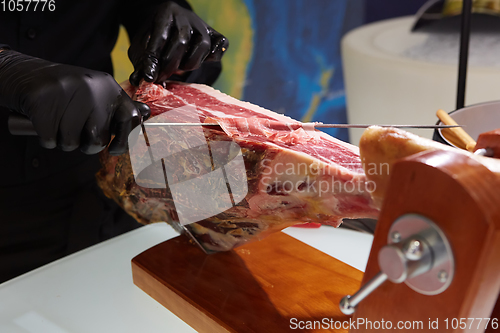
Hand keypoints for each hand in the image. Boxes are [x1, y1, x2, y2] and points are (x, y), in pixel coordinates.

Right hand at [0, 50, 150, 154]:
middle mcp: (93, 88)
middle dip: (85, 145)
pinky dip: (46, 138)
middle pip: (97, 140)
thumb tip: (147, 113)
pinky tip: (45, 122)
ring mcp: (68, 92)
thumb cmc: (69, 93)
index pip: (131, 118)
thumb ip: (119, 106)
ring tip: (59, 123)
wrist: (27, 74)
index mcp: (110, 88)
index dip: (125, 140)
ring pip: (71, 143)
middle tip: (76, 132)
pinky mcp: (44, 101)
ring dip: (63, 141)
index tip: (114, 149)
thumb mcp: (98, 93)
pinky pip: (50, 140)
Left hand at [128, 1, 227, 85]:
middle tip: (162, 77)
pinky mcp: (215, 34)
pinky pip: (221, 45)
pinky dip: (214, 55)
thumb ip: (142, 62)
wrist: (168, 24)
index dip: (154, 61)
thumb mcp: (141, 47)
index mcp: (165, 13)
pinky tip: (202, 60)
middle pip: (182, 42)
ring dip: (190, 63)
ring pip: (203, 46)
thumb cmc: (153, 37)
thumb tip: (143, 79)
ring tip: (179, 67)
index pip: (160, 38)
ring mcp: (202, 25)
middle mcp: (186, 16)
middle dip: (170, 65)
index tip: (150, 78)